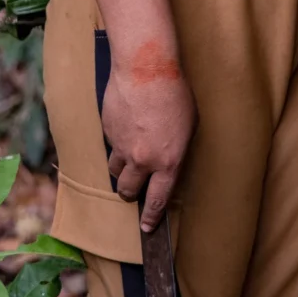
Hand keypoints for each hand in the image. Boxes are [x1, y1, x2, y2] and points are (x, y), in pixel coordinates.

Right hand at [101, 45, 197, 231]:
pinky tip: (126, 124)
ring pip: (114, 170)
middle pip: (128, 191)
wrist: (146, 68)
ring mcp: (121, 146)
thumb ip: (178, 149)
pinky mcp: (108, 131)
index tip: (147, 228)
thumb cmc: (176, 93)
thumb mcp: (189, 126)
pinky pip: (110, 144)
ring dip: (121, 168)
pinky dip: (116, 141)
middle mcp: (142, 160)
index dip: (151, 217)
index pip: (157, 199)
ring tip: (129, 154)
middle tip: (133, 188)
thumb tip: (170, 160)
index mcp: (168, 162)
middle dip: (130, 193)